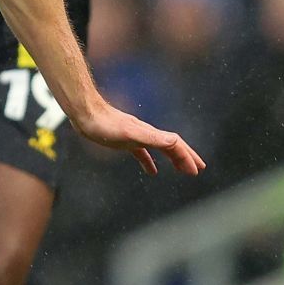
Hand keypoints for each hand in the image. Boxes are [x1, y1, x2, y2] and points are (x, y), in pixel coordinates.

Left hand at [71, 101, 205, 176]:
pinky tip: (151, 171)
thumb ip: (154, 138)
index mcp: (150, 134)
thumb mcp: (131, 135)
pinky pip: (142, 153)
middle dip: (186, 157)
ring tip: (182, 170)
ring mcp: (135, 136)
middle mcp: (146, 134)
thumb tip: (177, 142)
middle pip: (172, 146)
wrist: (85, 113)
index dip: (187, 158)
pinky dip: (150, 161)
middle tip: (198, 170)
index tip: (196, 171)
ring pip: (160, 149)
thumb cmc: (104, 125)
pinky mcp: (123, 140)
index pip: (175, 146)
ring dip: (173, 158)